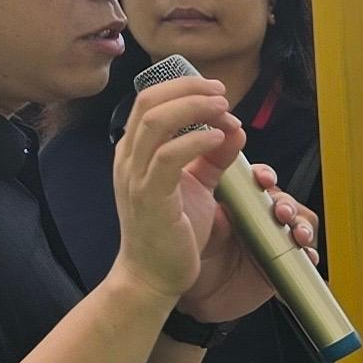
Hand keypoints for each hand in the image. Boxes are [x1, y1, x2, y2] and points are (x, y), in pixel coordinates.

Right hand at [110, 76, 245, 301]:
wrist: (153, 276)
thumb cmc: (171, 231)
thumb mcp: (195, 185)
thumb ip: (211, 155)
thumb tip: (233, 127)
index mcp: (135, 151)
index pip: (150, 99)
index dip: (183, 85)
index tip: (217, 90)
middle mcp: (129, 159)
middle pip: (150, 101)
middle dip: (189, 88)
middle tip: (222, 93)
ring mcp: (136, 177)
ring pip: (157, 121)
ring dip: (194, 108)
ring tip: (224, 110)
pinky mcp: (150, 198)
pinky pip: (169, 157)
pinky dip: (196, 141)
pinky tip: (219, 138)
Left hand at [178, 164, 317, 324]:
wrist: (192, 294)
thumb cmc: (189, 251)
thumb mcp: (192, 209)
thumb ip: (203, 175)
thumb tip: (213, 142)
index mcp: (239, 201)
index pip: (261, 180)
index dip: (266, 177)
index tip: (262, 180)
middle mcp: (260, 218)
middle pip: (285, 200)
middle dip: (287, 203)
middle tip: (279, 212)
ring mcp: (274, 241)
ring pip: (301, 224)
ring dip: (301, 225)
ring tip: (295, 234)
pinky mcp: (284, 266)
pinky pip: (305, 256)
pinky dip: (309, 254)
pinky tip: (303, 254)